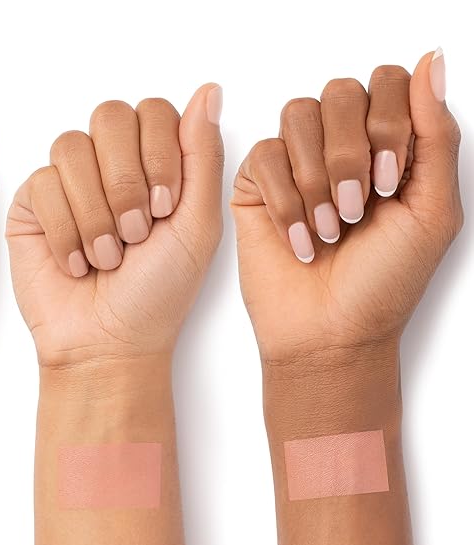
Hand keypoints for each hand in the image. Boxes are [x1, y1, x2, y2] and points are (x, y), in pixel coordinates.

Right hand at [6, 84, 223, 367]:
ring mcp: (70, 182)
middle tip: (135, 234)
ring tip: (105, 258)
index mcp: (156, 164)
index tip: (164, 209)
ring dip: (95, 213)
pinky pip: (41, 184)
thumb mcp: (198, 226)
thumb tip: (209, 90)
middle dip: (125, 182)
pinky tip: (75, 264)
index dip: (158, 155)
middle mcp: (112, 166)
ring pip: (71, 148)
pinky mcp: (33, 203)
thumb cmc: (157, 294)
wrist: (108, 343)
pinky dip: (65, 231)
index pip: (154, 112)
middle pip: (110, 116)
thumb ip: (202, 156)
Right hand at [232, 50, 462, 364]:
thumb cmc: (383, 284)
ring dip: (316, 179)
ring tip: (328, 229)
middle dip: (350, 155)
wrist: (330, 335)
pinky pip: (263, 155)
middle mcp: (340, 147)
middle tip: (356, 210)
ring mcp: (295, 165)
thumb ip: (436, 134)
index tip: (389, 184)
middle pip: (340, 92)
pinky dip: (285, 202)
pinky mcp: (256, 186)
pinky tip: (299, 240)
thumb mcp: (434, 210)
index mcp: (387, 147)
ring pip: (298, 115)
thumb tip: (429, 61)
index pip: (387, 82)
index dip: (388, 123)